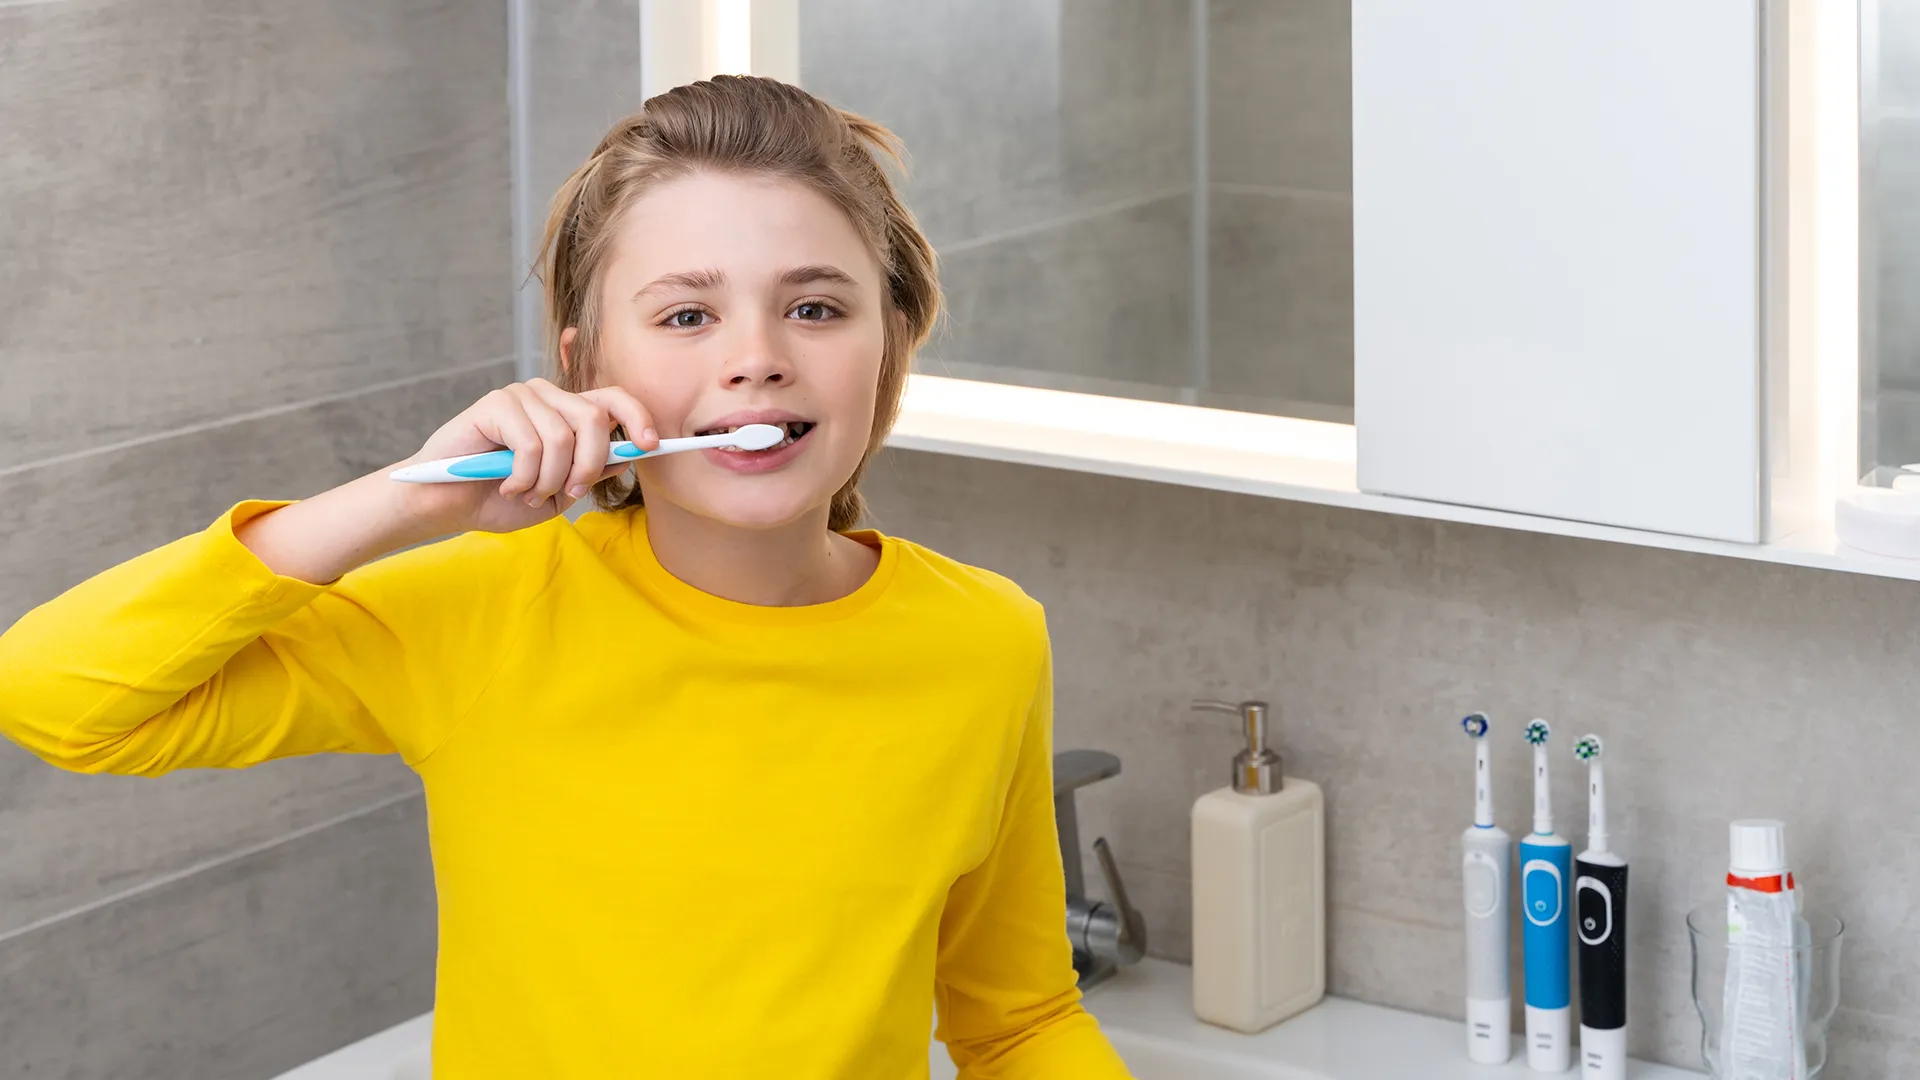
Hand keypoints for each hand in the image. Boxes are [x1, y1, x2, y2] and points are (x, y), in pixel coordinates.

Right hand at [395, 379, 658, 534]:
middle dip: (590, 465)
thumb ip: (592, 471)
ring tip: (528, 492)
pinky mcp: (496, 404)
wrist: (448, 505)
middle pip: (595, 418)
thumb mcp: (559, 491)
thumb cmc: (501, 497)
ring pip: (563, 436)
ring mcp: (522, 396)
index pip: (614, 399)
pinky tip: (507, 485)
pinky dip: (524, 476)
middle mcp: (549, 397)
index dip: (637, 417)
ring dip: (549, 478)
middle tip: (569, 492)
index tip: (651, 445)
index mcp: (568, 413)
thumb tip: (628, 455)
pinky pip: (531, 443)